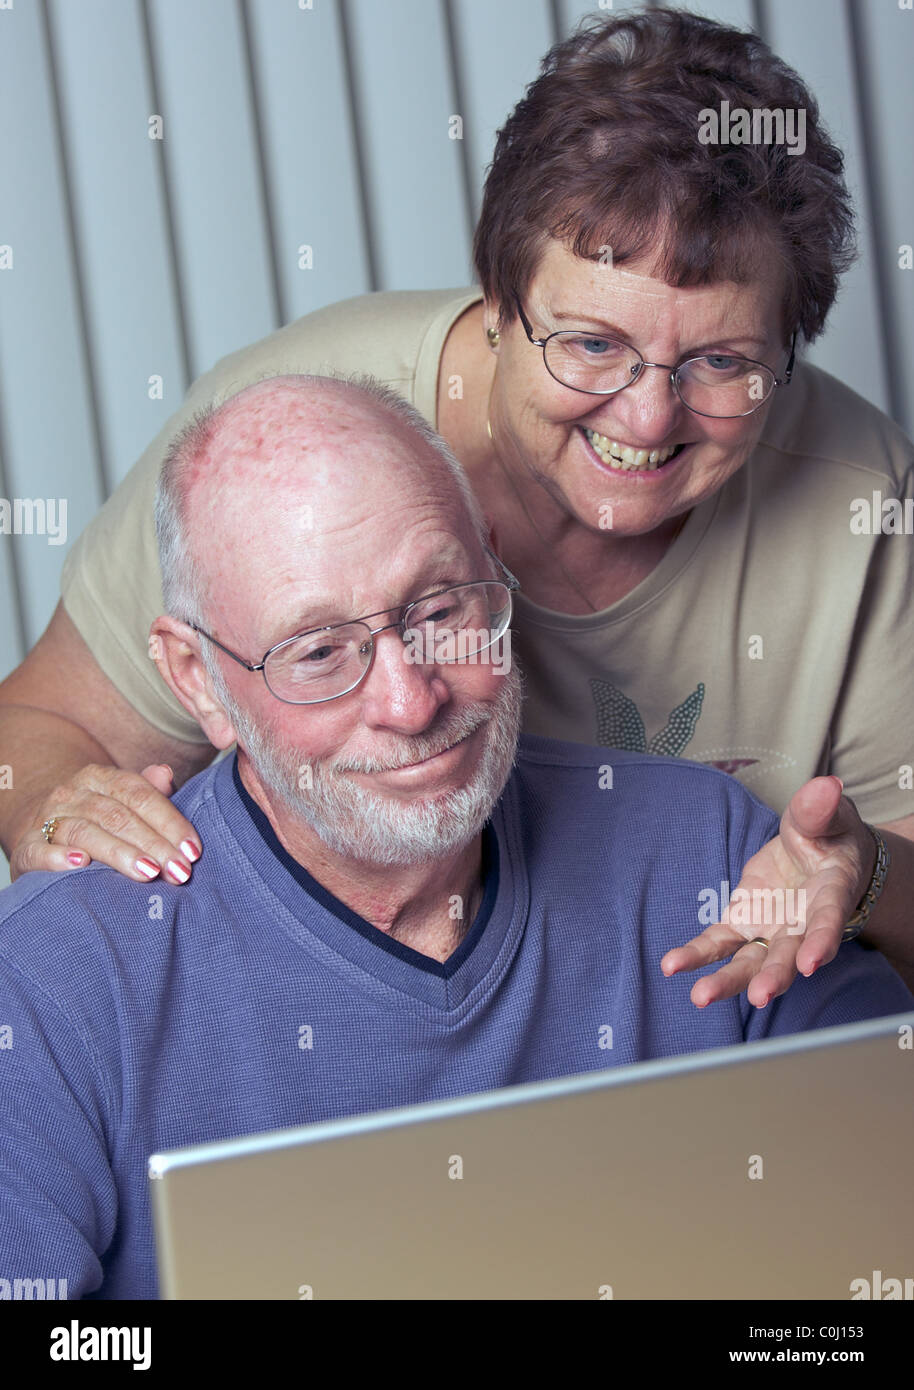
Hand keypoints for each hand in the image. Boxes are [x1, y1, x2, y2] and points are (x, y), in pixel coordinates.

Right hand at [10, 764, 201, 883]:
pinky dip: (59, 857)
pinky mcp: (26, 848)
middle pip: (117, 816)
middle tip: (178, 871)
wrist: (40, 829)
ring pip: (85, 833)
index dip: (169, 821)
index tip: (192, 850)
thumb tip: (165, 773)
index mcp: (99, 778)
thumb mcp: (122, 802)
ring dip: (119, 853)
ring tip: (148, 872)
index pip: (139, 794)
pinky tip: (81, 865)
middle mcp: (71, 794)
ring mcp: (46, 820)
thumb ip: (148, 792)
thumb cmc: (96, 819)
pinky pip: (40, 851)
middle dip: (153, 844)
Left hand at [661, 776, 875, 1009]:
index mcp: (830, 896)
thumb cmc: (829, 835)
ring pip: (750, 961)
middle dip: (774, 977)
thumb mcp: (828, 816)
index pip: (827, 921)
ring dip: (728, 980)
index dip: (821, 942)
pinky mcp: (743, 923)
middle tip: (759, 996)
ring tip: (701, 996)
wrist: (817, 851)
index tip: (811, 963)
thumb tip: (825, 786)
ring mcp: (770, 929)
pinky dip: (697, 954)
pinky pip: (718, 943)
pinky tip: (672, 966)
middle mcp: (801, 924)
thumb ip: (820, 809)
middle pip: (787, 956)